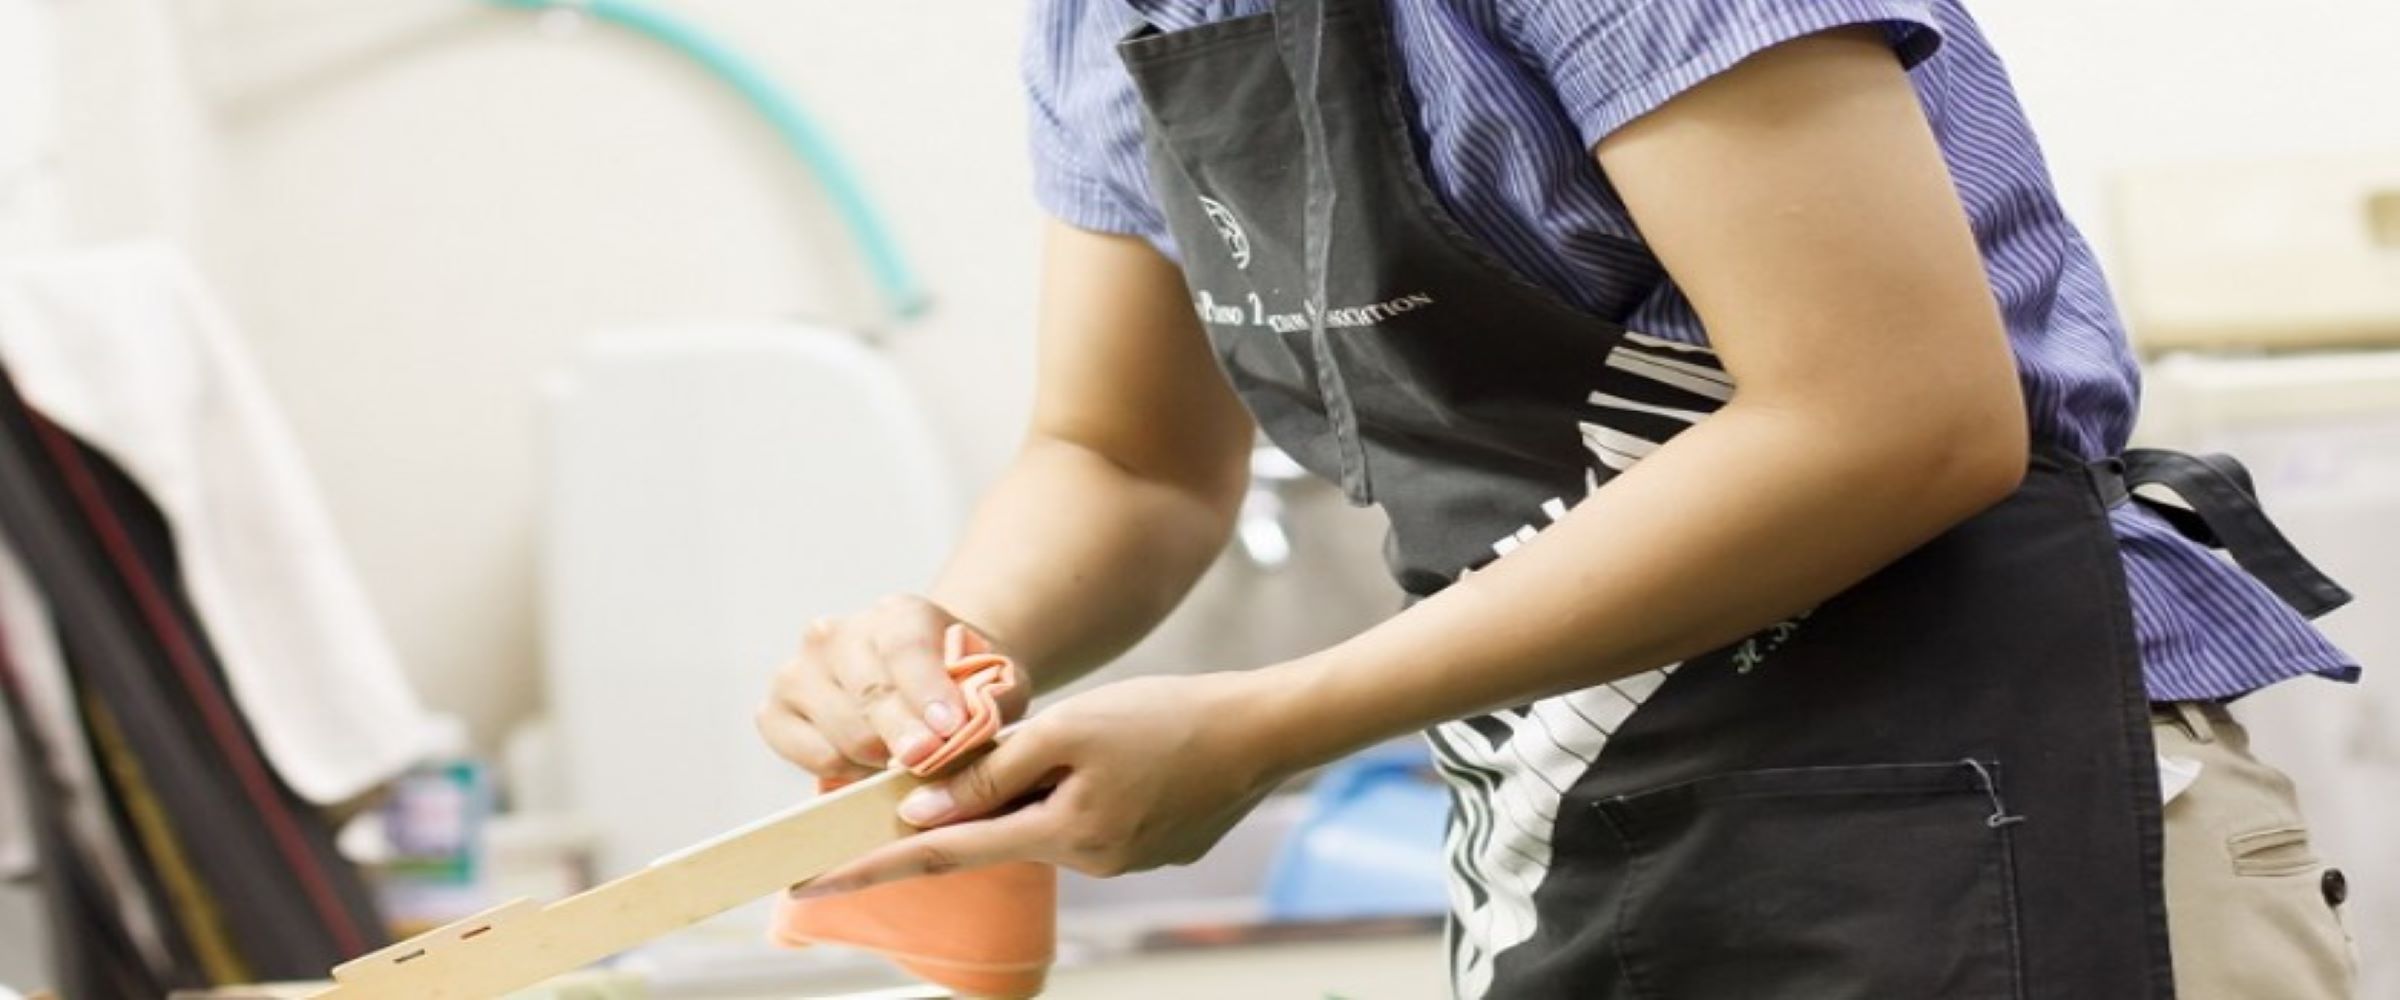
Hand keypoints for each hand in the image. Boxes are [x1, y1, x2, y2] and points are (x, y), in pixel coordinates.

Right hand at [755, 595, 1024, 781]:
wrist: (923, 682)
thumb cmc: (962, 683)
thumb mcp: (998, 680)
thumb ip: (994, 699)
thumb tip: (965, 729)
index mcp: (897, 614)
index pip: (905, 648)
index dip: (925, 691)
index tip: (948, 729)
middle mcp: (836, 633)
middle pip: (870, 696)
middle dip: (905, 738)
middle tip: (931, 762)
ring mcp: (798, 671)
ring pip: (841, 734)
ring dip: (881, 760)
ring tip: (908, 761)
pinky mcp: (774, 711)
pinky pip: (809, 756)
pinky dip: (846, 771)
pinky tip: (873, 765)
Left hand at [793, 671, 1290, 893]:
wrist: (1269, 733)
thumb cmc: (1170, 718)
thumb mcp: (1070, 731)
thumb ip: (992, 772)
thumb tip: (920, 810)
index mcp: (1060, 834)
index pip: (941, 855)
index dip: (871, 867)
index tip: (812, 884)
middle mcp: (1086, 861)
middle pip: (1001, 830)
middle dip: (982, 801)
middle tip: (996, 754)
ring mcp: (1122, 860)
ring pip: (1050, 818)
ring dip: (1047, 783)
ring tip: (1111, 732)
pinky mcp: (1150, 847)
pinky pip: (1093, 816)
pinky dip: (1089, 786)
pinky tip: (1134, 752)